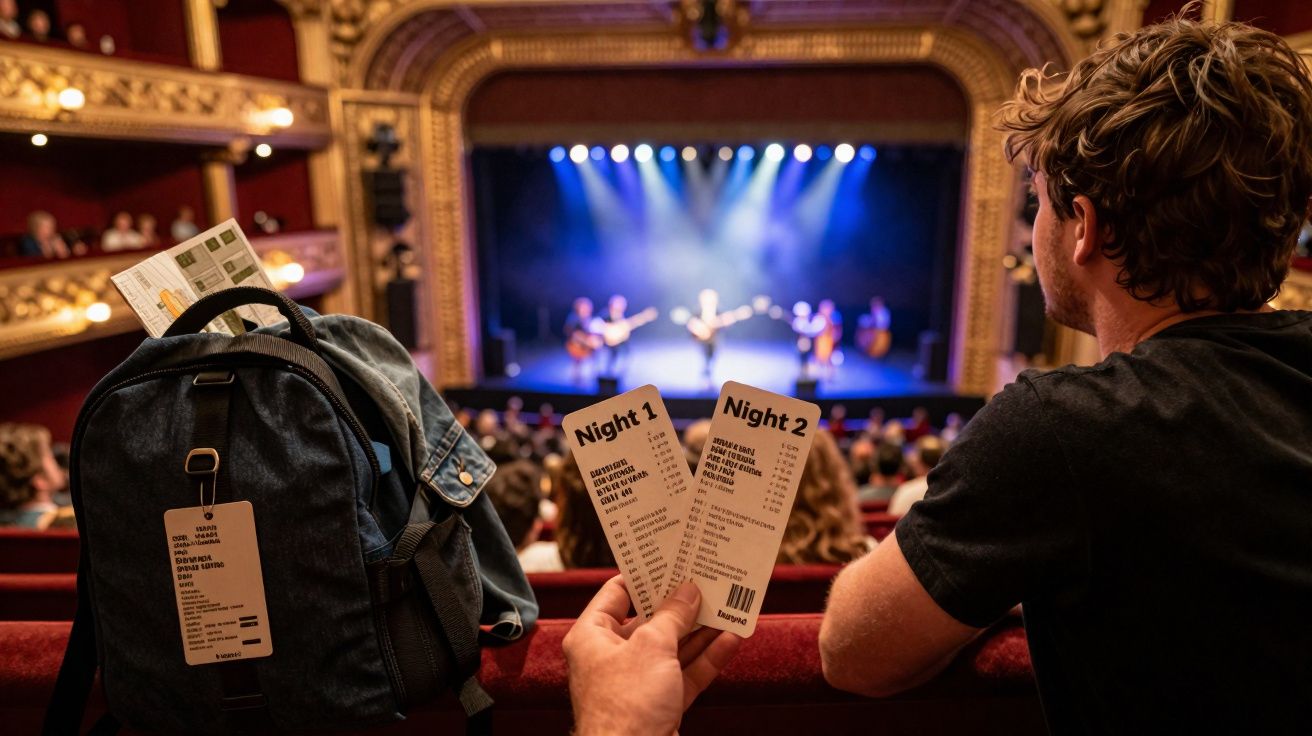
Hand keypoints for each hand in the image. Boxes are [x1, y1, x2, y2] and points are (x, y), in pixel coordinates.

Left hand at [563, 577, 741, 735]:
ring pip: (673, 648)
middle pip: (650, 621)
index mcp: (592, 637)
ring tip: (728, 605)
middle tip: (707, 579)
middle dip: (681, 604)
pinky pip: (685, 674)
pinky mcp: (659, 705)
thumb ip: (673, 615)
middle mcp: (611, 657)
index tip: (670, 558)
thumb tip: (688, 591)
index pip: (616, 594)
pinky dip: (707, 658)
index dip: (643, 575)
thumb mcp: (652, 646)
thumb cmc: (627, 703)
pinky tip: (732, 639)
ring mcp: (636, 683)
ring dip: (700, 629)